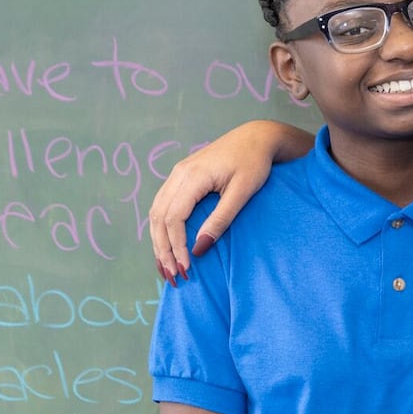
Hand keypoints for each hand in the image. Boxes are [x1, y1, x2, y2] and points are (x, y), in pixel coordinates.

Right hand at [149, 120, 313, 282]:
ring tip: (165, 267)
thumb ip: (220, 220)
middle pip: (159, 218)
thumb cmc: (254, 163)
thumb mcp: (242, 193)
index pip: (173, 218)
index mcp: (192, 176)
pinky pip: (163, 206)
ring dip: (159, 242)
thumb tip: (198, 249)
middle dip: (162, 250)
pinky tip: (167, 246)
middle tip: (172, 276)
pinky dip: (162, 229)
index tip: (186, 269)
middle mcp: (178, 174)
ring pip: (156, 213)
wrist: (256, 137)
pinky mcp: (181, 177)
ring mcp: (177, 174)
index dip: (176, 247)